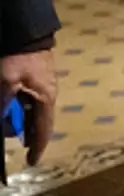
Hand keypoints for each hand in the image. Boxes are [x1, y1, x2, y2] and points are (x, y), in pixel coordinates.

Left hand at [1, 48, 57, 165]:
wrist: (27, 32)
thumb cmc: (19, 58)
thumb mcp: (7, 82)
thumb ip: (4, 104)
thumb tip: (1, 123)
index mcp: (45, 99)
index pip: (43, 130)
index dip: (38, 148)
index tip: (31, 162)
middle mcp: (47, 95)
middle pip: (36, 122)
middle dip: (22, 132)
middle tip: (8, 137)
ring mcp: (41, 86)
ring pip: (30, 111)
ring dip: (18, 119)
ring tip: (6, 123)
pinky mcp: (34, 79)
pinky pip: (27, 100)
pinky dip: (18, 108)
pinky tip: (9, 107)